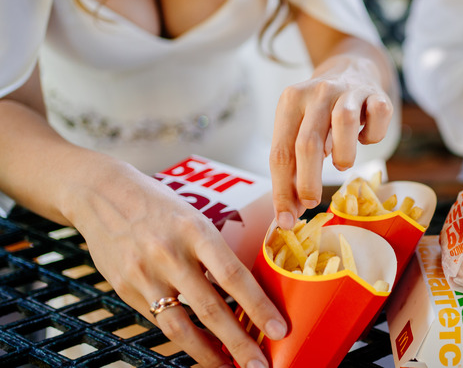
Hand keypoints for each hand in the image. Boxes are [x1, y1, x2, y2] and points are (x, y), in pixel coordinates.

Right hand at [68, 159, 285, 367]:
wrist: (102, 194)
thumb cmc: (159, 206)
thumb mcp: (194, 219)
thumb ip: (215, 254)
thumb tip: (247, 292)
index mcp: (196, 231)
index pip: (234, 276)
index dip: (258, 306)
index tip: (278, 329)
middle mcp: (170, 254)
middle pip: (210, 308)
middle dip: (239, 342)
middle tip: (260, 365)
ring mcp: (144, 274)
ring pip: (181, 325)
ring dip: (210, 353)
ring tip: (230, 367)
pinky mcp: (125, 289)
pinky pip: (159, 322)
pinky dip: (184, 339)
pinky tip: (201, 349)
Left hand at [269, 55, 392, 228]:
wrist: (352, 68)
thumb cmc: (321, 111)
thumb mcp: (300, 128)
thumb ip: (294, 164)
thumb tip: (290, 211)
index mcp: (291, 101)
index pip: (280, 152)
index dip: (282, 190)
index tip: (286, 219)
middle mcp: (318, 91)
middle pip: (307, 142)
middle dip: (307, 182)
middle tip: (310, 203)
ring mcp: (349, 90)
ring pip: (344, 123)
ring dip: (343, 155)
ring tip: (341, 165)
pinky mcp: (377, 94)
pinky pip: (379, 117)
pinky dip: (372, 136)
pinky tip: (364, 139)